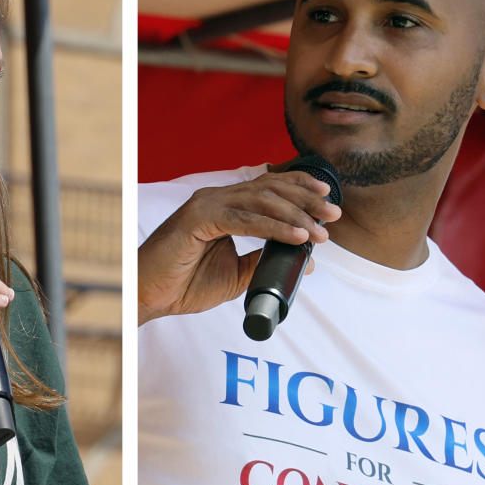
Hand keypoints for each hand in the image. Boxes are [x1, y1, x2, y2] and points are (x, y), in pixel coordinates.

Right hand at [138, 169, 340, 324]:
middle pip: (270, 188)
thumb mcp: (235, 274)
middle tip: (333, 215)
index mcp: (224, 205)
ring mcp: (206, 204)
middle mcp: (216, 198)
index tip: (328, 201)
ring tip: (319, 232)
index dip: (300, 188)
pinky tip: (296, 236)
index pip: (268, 187)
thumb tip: (304, 260)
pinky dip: (274, 227)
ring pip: (261, 200)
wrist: (150, 296)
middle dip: (306, 199)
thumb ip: (264, 262)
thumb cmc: (184, 284)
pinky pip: (244, 219)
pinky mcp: (198, 218)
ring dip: (295, 214)